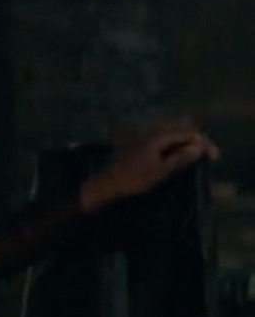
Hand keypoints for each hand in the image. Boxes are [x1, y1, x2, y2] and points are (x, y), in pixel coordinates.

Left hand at [80, 120, 219, 213]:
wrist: (103, 185)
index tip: (213, 156)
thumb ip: (179, 158)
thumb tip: (198, 147)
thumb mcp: (159, 171)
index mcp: (157, 136)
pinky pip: (158, 141)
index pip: (187, 133)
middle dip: (194, 141)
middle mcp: (149, 132)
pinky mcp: (134, 146)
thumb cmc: (132, 180)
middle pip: (178, 131)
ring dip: (183, 144)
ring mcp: (140, 138)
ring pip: (168, 136)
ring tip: (193, 156)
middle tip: (207, 154)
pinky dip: (170, 147)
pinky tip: (173, 157)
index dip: (202, 143)